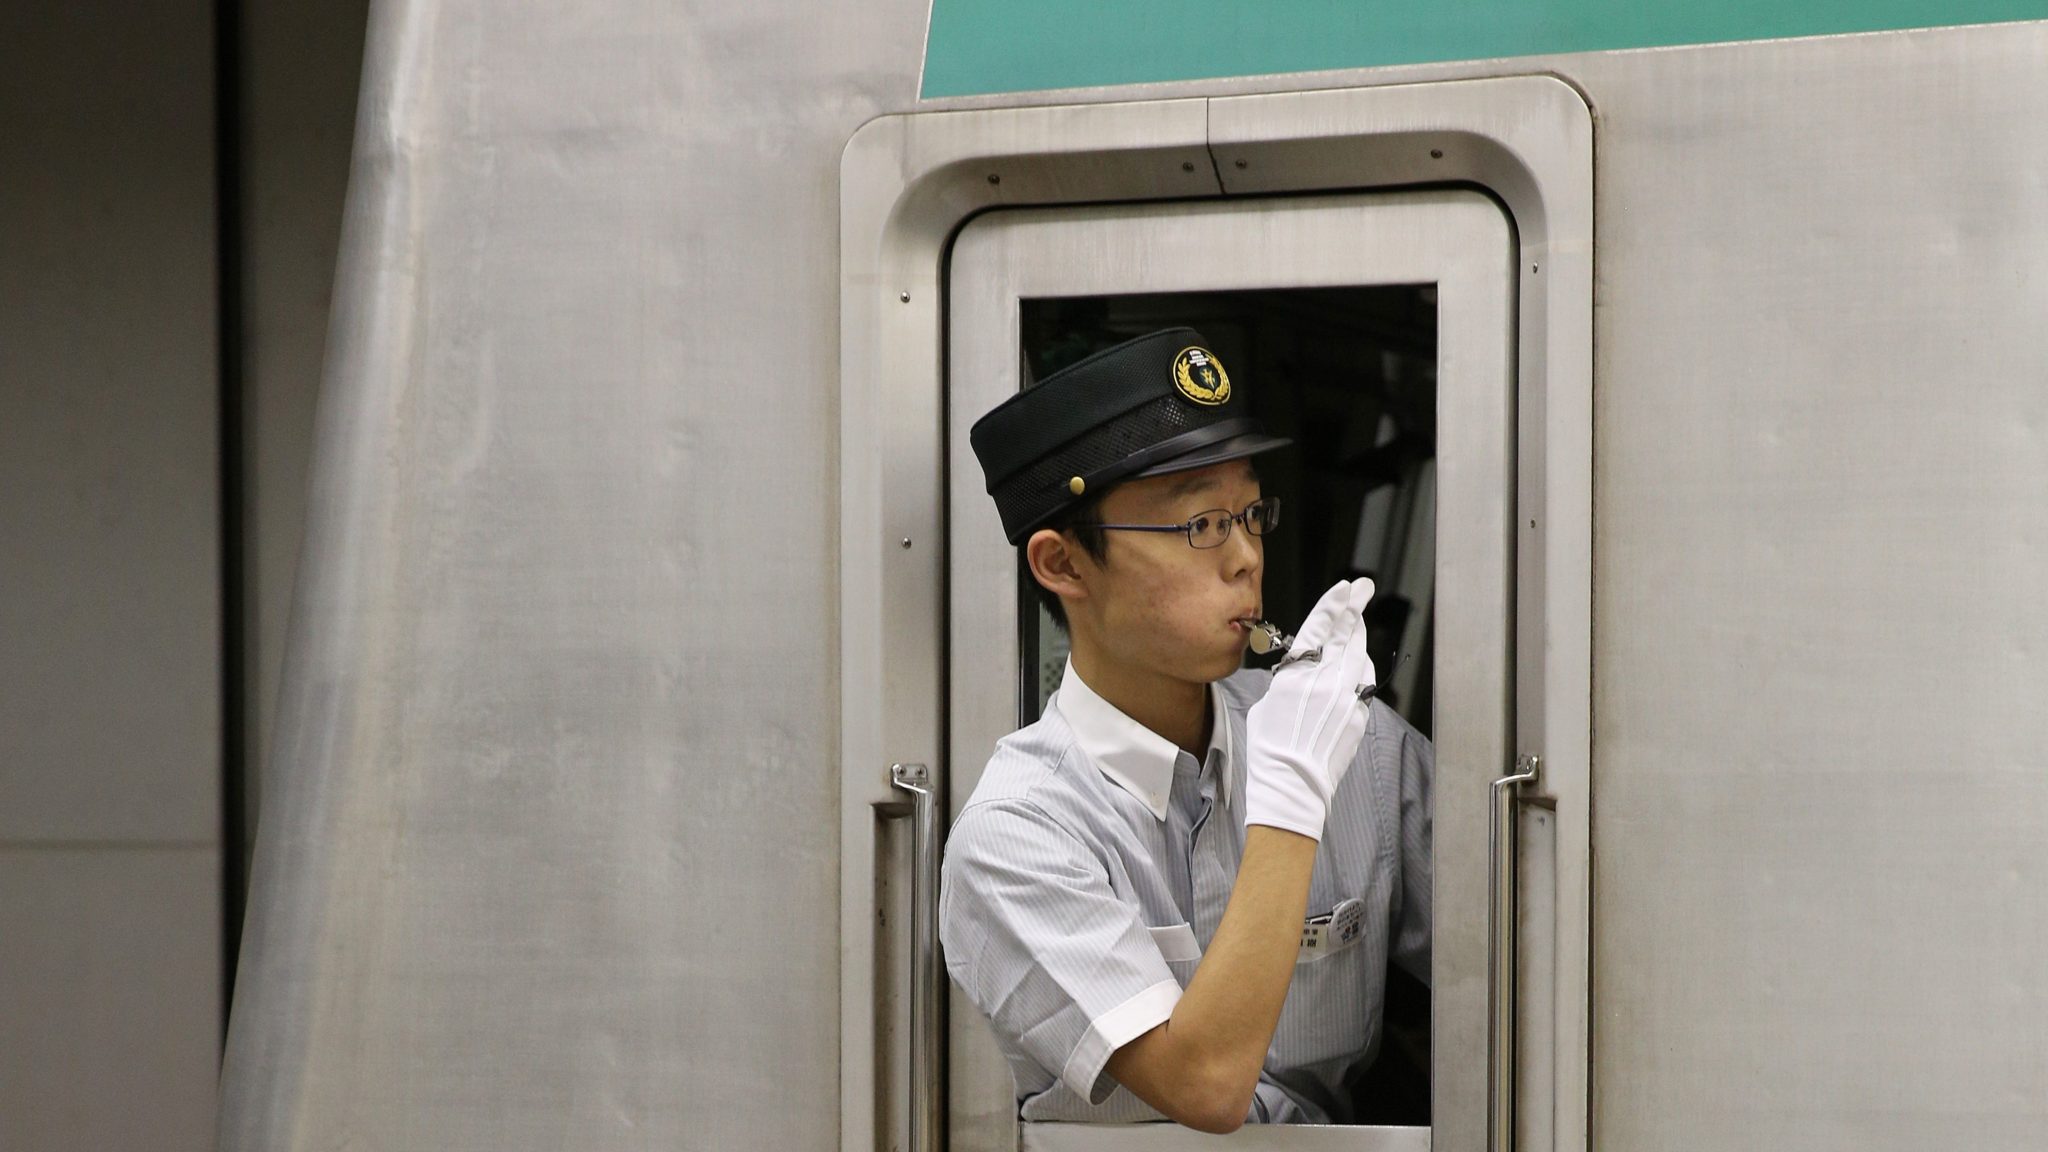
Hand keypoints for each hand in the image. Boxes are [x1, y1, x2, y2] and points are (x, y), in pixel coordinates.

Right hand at [1242, 578, 1377, 839]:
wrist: (1292, 782)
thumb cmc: (1269, 745)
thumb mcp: (1268, 701)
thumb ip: (1289, 679)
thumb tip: (1302, 669)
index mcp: (1297, 674)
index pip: (1319, 628)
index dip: (1333, 605)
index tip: (1345, 588)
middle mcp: (1326, 681)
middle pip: (1346, 635)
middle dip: (1355, 609)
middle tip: (1363, 589)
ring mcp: (1347, 697)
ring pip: (1359, 655)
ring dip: (1358, 637)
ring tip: (1356, 623)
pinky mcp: (1358, 715)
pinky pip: (1363, 682)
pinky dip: (1360, 668)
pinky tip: (1357, 661)